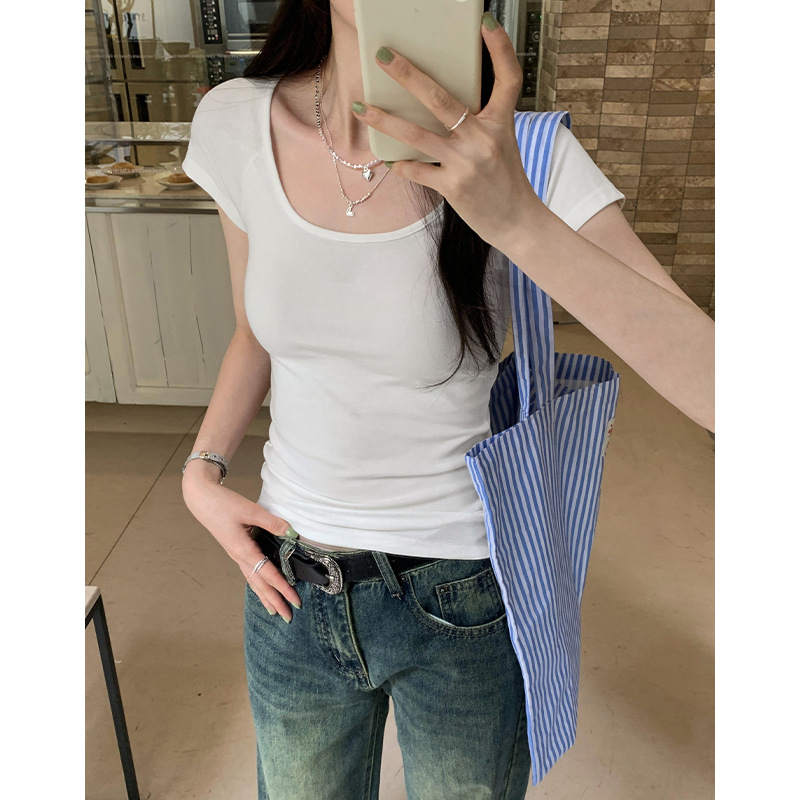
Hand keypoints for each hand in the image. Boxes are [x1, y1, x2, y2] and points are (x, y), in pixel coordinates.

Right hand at [182, 466, 301, 621]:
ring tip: (275, 611)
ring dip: (265, 596)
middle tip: (289, 617)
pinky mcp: (235, 550)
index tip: (295, 601)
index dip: (283, 589)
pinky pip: (248, 572)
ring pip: (253, 581)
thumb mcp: (250, 510)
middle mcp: (239, 557)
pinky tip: (261, 589)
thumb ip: (272, 522)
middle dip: (275, 601)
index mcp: (243, 550)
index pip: (268, 575)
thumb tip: (292, 532)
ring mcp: (236, 555)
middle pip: (260, 585)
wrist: (201, 499)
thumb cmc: (223, 504)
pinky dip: (257, 584)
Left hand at [351, 13, 536, 251]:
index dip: (500, 48)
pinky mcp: (452, 187)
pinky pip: (416, 171)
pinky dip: (399, 163)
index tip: (485, 22)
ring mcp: (466, 163)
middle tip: (382, 55)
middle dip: (407, 74)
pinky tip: (386, 157)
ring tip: (362, 106)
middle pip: (440, 99)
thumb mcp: (501, 143)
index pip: (508, 78)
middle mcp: (483, 139)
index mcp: (501, 123)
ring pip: (416, 135)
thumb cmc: (505, 180)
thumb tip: (438, 103)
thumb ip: (477, 122)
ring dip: (384, 119)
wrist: (516, 222)